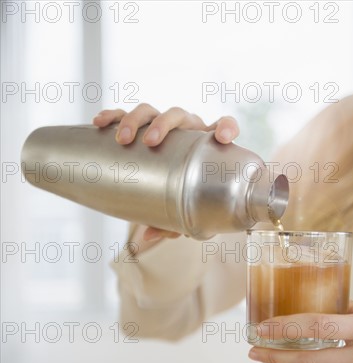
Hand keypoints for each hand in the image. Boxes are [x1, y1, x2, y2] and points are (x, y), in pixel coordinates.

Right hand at [92, 103, 239, 245]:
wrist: (175, 186)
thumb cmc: (185, 196)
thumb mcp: (184, 211)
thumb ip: (173, 224)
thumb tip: (148, 235)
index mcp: (206, 145)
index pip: (224, 126)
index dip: (226, 128)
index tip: (222, 138)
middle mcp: (185, 129)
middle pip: (178, 115)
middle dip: (163, 124)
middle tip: (150, 141)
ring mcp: (161, 126)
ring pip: (149, 111)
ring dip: (135, 120)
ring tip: (122, 139)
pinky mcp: (139, 126)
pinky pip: (123, 114)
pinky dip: (112, 116)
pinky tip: (100, 124)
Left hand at [248, 302, 352, 362]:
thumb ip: (351, 312)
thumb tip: (320, 306)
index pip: (319, 326)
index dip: (286, 328)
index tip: (263, 327)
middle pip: (310, 360)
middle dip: (276, 357)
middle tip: (254, 350)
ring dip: (306, 358)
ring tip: (294, 345)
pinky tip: (343, 357)